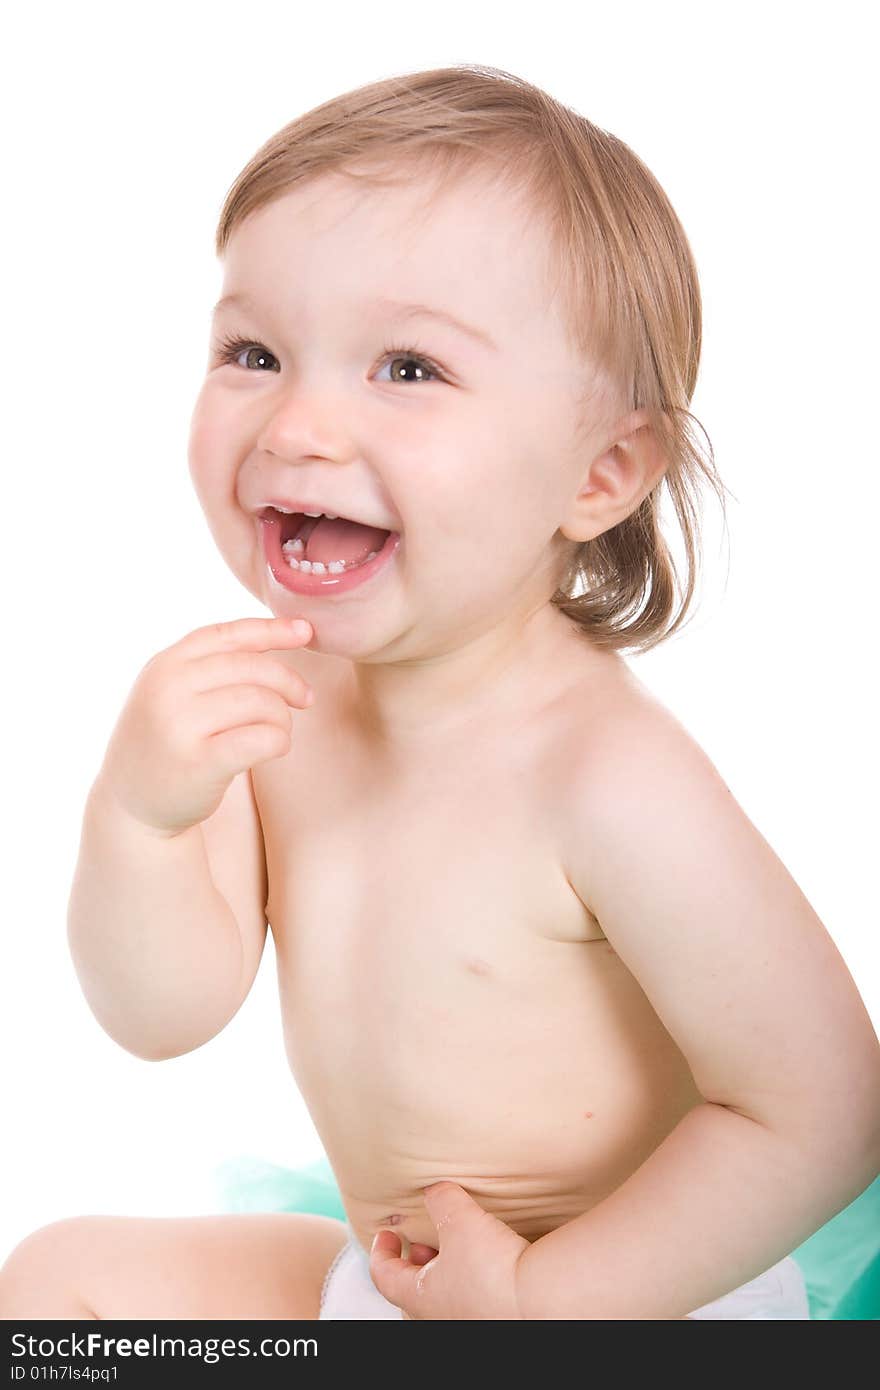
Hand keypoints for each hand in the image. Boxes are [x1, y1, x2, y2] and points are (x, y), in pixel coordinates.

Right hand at [94, 616, 314, 836]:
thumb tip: (283, 632)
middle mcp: (168, 688)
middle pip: (253, 668)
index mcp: (165, 664)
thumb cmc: (167, 744)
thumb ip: (210, 665)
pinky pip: (262, 739)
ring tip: (278, 731)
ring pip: (263, 702)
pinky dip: (279, 741)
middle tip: (304, 699)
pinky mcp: (199, 762)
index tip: (306, 631)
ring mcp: (180, 725)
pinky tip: (275, 748)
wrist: (131, 807)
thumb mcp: (171, 693)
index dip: (272, 629)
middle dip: (289, 682)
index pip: (228, 635)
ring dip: (283, 718)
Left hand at [369, 1181, 528, 1319]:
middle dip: (416, 1265)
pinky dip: (470, 1284)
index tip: (386, 1234)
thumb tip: (434, 1189)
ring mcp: (467, 1323)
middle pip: (413, 1295)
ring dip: (445, 1274)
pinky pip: (471, 1304)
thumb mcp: (459, 1218)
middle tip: (423, 1243)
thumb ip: (441, 1199)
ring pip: (444, 1301)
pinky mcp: (493, 1321)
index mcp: (420, 1299)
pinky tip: (487, 1265)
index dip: (381, 1252)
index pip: (385, 1277)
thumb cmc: (491, 1268)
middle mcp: (439, 1319)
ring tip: (459, 1250)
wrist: (539, 1299)